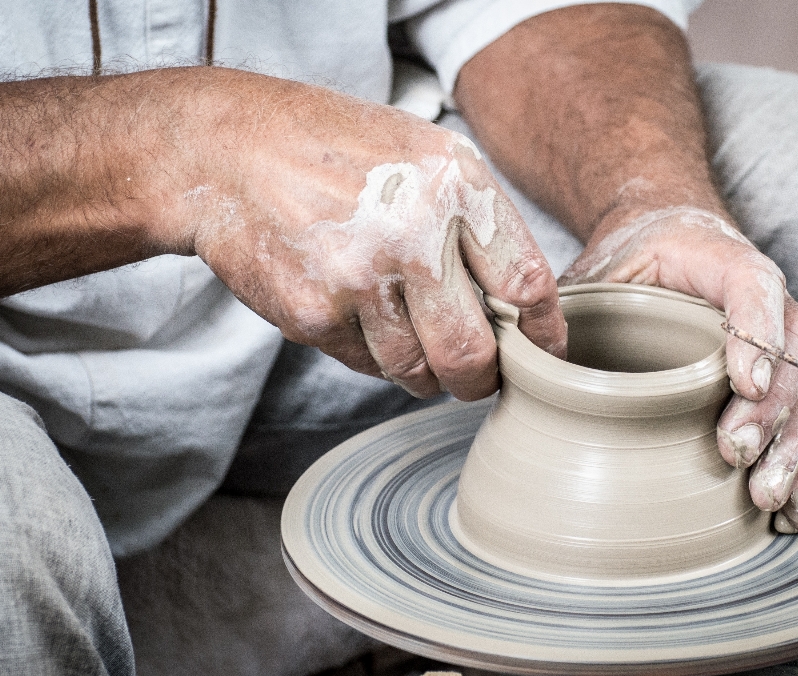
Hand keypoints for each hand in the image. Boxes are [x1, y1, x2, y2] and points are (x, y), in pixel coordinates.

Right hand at [148, 68, 566, 399]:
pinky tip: (357, 313)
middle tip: (478, 376)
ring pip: (417, 370)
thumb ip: (479, 222)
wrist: (230, 151)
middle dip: (482, 380)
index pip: (527, 284)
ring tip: (408, 335)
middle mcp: (414, 233)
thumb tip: (522, 303)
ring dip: (423, 371)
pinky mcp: (315, 314)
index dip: (544, 334)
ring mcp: (360, 278)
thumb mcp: (426, 154)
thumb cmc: (338, 151)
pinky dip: (371, 354)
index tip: (544, 355)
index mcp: (455, 186)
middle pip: (475, 353)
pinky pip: (366, 365)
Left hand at [559, 206, 797, 532]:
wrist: (664, 243)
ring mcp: (776, 340)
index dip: (756, 332)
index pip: (753, 285)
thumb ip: (568, 304)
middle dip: (769, 408)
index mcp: (719, 259)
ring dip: (789, 446)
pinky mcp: (773, 379)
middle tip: (735, 453)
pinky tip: (794, 509)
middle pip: (791, 350)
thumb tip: (527, 359)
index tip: (741, 383)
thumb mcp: (595, 269)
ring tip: (766, 497)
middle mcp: (763, 299)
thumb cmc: (629, 260)